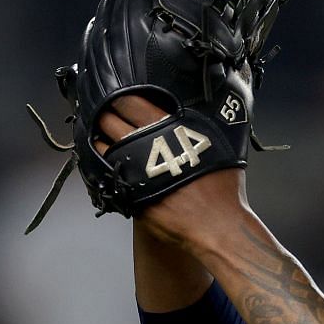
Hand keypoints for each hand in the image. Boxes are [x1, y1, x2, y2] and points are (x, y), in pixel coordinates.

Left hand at [95, 95, 246, 247]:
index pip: (129, 101)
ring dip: (99, 141)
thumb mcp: (215, 146)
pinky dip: (103, 166)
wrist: (218, 226)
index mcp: (166, 128)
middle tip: (104, 115)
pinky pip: (105, 174)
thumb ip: (195, 128)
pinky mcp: (128, 193)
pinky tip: (106, 164)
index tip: (116, 97)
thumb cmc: (223, 190)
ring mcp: (133, 171)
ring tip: (102, 137)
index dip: (118, 97)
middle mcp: (145, 147)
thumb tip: (187, 116)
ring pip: (102, 147)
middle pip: (109, 120)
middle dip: (104, 116)